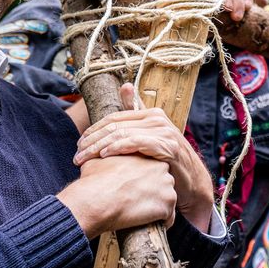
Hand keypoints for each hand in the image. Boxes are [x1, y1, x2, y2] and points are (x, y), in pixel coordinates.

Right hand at [56, 154, 176, 238]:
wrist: (96, 200)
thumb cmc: (94, 181)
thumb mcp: (97, 161)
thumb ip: (104, 157)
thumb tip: (95, 156)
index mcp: (147, 155)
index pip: (153, 169)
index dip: (144, 180)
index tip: (136, 189)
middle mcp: (162, 169)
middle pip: (163, 182)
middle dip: (154, 192)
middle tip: (139, 202)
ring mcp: (167, 187)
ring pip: (167, 199)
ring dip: (158, 207)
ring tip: (144, 215)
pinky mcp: (167, 205)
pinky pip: (169, 217)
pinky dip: (161, 223)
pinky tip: (151, 225)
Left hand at [71, 84, 214, 231]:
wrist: (191, 181)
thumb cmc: (166, 161)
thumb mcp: (151, 138)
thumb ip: (137, 114)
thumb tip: (125, 86)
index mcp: (151, 114)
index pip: (114, 117)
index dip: (94, 129)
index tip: (80, 143)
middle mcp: (157, 119)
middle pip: (115, 126)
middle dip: (92, 140)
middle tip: (77, 154)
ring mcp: (163, 132)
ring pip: (121, 134)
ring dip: (98, 147)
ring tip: (84, 158)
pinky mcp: (166, 146)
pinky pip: (135, 143)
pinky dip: (117, 148)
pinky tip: (104, 155)